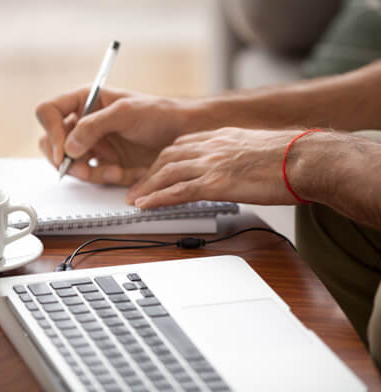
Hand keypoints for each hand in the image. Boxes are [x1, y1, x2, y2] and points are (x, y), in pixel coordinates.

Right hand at [36, 88, 191, 184]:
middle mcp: (85, 124)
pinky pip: (96, 176)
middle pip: (53, 144)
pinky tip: (128, 173)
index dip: (52, 131)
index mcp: (86, 101)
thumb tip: (68, 147)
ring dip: (91, 173)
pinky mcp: (107, 163)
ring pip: (74, 165)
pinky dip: (109, 178)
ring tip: (115, 172)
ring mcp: (95, 145)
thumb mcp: (125, 113)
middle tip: (82, 169)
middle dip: (66, 160)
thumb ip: (94, 126)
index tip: (64, 150)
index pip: (49, 112)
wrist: (182, 135)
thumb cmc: (158, 114)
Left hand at [127, 128, 303, 207]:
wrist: (306, 158)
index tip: (155, 170)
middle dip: (149, 173)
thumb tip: (234, 167)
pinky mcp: (217, 183)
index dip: (163, 160)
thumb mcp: (256, 147)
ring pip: (168, 173)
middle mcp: (212, 147)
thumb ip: (237, 154)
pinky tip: (146, 205)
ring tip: (134, 199)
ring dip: (147, 187)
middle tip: (137, 187)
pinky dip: (159, 198)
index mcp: (221, 137)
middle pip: (168, 157)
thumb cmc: (289, 155)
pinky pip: (179, 191)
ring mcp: (212, 164)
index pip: (182, 145)